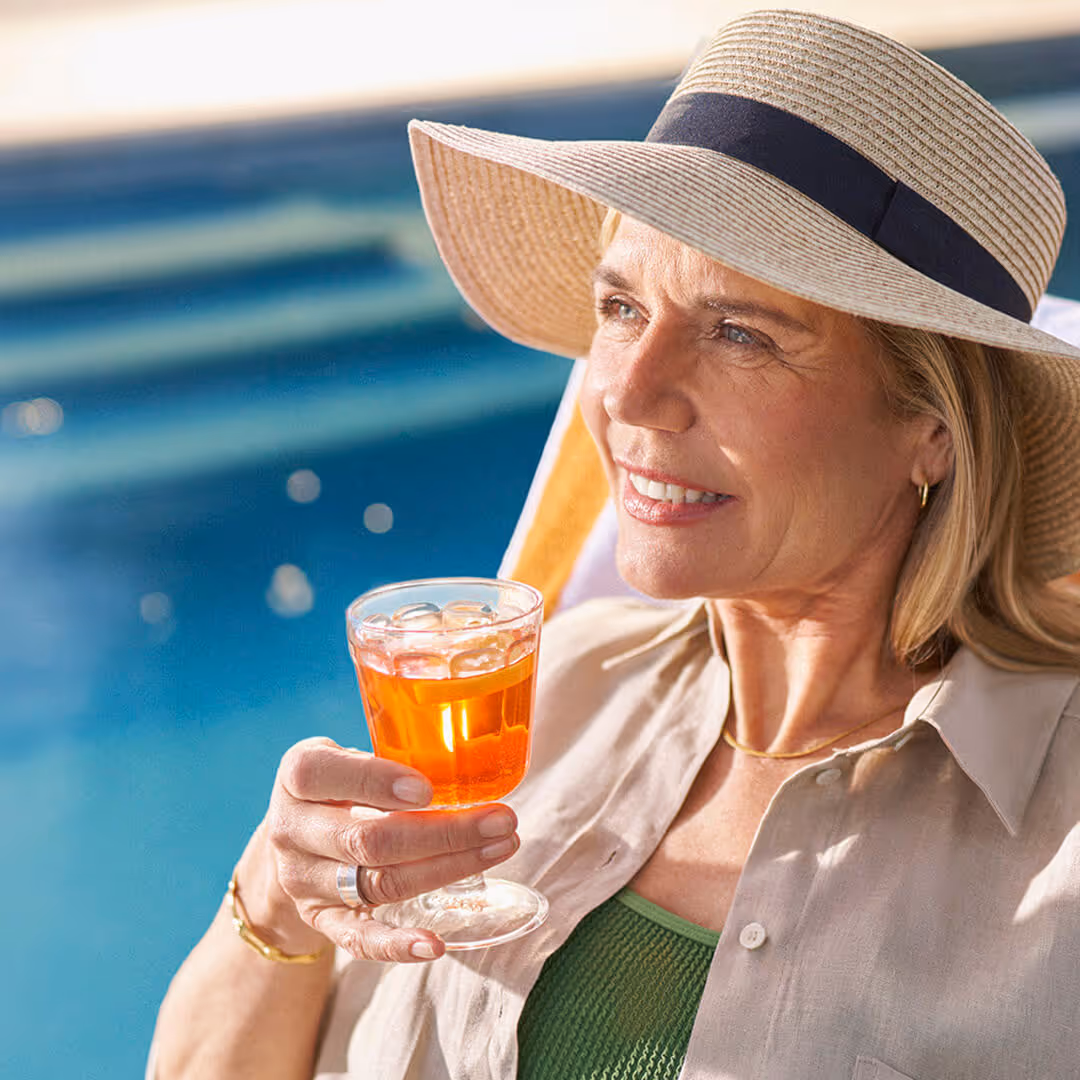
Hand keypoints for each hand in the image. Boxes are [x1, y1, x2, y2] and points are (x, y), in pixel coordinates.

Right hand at [254, 737, 519, 962]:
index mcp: (297, 776)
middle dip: (443, 832)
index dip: (377, 782)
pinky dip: (396, 945)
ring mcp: (303, 880)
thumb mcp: (350, 753)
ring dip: (445, 870)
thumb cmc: (341, 781)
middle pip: (368, 838)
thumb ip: (389, 756)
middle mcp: (291, 830)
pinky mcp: (318, 919)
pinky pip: (356, 939)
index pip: (323, 776)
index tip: (428, 790)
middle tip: (501, 820)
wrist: (295, 833)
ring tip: (498, 850)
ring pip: (377, 882)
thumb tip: (467, 759)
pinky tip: (434, 944)